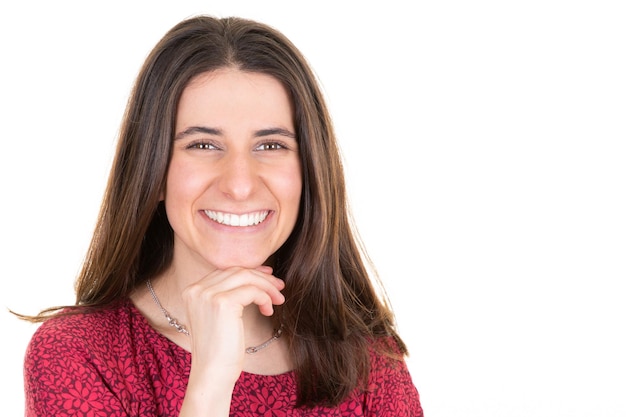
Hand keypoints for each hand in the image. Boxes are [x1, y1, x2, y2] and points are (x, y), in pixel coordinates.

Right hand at [181, 265, 284, 383]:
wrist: (212, 373)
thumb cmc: (220, 348)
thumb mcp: (219, 315)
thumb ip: (229, 293)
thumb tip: (256, 273)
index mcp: (192, 290)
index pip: (226, 271)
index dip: (250, 271)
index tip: (268, 277)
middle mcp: (197, 289)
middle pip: (237, 271)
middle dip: (262, 277)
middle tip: (279, 287)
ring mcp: (207, 295)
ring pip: (247, 278)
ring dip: (267, 287)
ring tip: (278, 300)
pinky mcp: (222, 303)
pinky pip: (252, 291)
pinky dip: (265, 298)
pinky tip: (268, 311)